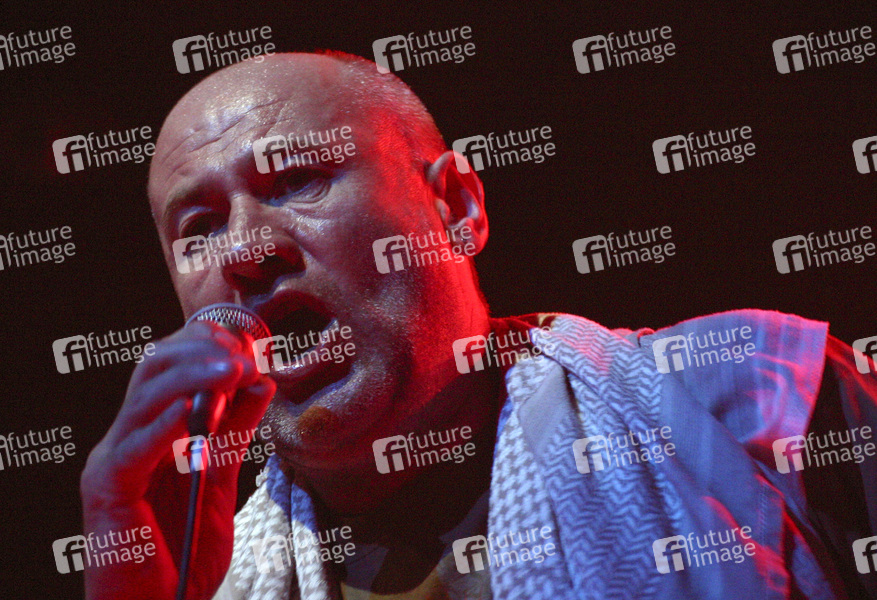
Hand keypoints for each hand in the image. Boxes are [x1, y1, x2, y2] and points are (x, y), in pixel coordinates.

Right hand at [80, 321, 275, 599]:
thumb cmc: (183, 550)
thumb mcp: (219, 480)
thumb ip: (235, 432)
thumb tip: (260, 382)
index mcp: (149, 432)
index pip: (169, 367)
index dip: (207, 345)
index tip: (250, 341)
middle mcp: (125, 438)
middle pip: (152, 369)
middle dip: (200, 350)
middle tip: (243, 351)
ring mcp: (112, 462)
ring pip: (144, 397)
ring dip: (192, 376)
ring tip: (233, 368)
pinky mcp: (107, 492)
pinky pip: (134, 449)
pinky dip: (164, 424)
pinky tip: (193, 410)